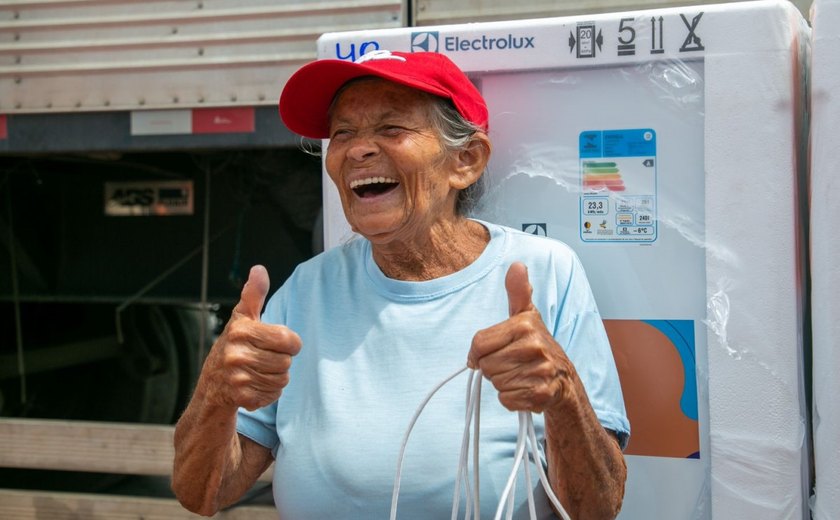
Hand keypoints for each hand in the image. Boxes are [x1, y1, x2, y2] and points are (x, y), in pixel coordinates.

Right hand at [198, 265, 301, 410]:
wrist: (212, 385)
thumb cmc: (235, 346)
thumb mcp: (242, 318)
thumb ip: (253, 295)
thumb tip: (259, 269)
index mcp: (240, 330)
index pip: (288, 340)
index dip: (289, 343)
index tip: (276, 343)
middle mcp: (236, 353)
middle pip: (286, 362)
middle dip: (280, 361)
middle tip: (262, 359)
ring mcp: (237, 377)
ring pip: (282, 380)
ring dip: (275, 378)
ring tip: (257, 371)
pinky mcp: (240, 398)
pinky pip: (273, 395)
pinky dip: (268, 393)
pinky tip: (253, 385)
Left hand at [468, 262, 577, 412]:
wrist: (564, 380)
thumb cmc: (537, 347)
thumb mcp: (527, 316)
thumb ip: (518, 291)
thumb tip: (517, 265)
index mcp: (525, 324)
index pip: (478, 344)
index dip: (478, 352)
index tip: (491, 352)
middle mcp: (534, 346)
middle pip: (485, 365)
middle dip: (494, 368)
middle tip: (512, 364)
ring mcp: (540, 371)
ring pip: (495, 382)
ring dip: (503, 383)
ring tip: (521, 375)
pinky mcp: (541, 394)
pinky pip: (506, 399)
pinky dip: (512, 398)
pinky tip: (526, 388)